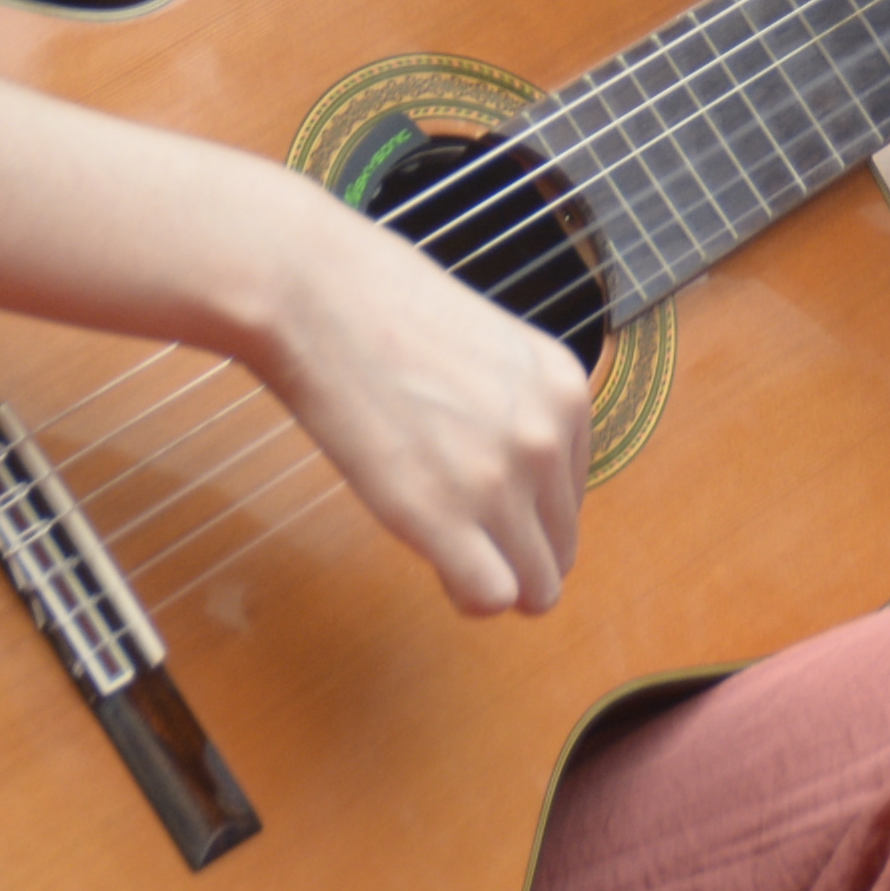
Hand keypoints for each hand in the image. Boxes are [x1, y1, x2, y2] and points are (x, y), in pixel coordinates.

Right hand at [246, 183, 592, 618]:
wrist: (317, 294)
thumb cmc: (382, 307)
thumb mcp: (490, 347)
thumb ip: (518, 408)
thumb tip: (517, 477)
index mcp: (566, 389)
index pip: (572, 495)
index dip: (524, 507)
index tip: (475, 489)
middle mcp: (548, 435)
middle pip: (561, 549)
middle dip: (515, 553)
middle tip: (458, 530)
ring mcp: (501, 478)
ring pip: (536, 588)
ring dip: (492, 579)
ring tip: (443, 545)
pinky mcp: (443, 515)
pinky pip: (490, 596)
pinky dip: (466, 593)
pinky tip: (434, 560)